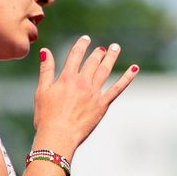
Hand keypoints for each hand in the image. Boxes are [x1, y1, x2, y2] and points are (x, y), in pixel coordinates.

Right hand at [32, 35, 138, 158]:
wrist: (58, 137)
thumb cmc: (46, 117)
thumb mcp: (42, 91)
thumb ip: (46, 70)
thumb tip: (45, 51)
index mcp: (67, 78)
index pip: (75, 55)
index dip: (81, 45)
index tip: (86, 39)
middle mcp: (82, 82)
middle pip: (92, 62)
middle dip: (98, 53)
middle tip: (102, 48)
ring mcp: (94, 93)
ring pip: (105, 70)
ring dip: (111, 57)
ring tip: (115, 48)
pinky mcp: (102, 105)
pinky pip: (117, 88)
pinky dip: (127, 78)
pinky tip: (134, 68)